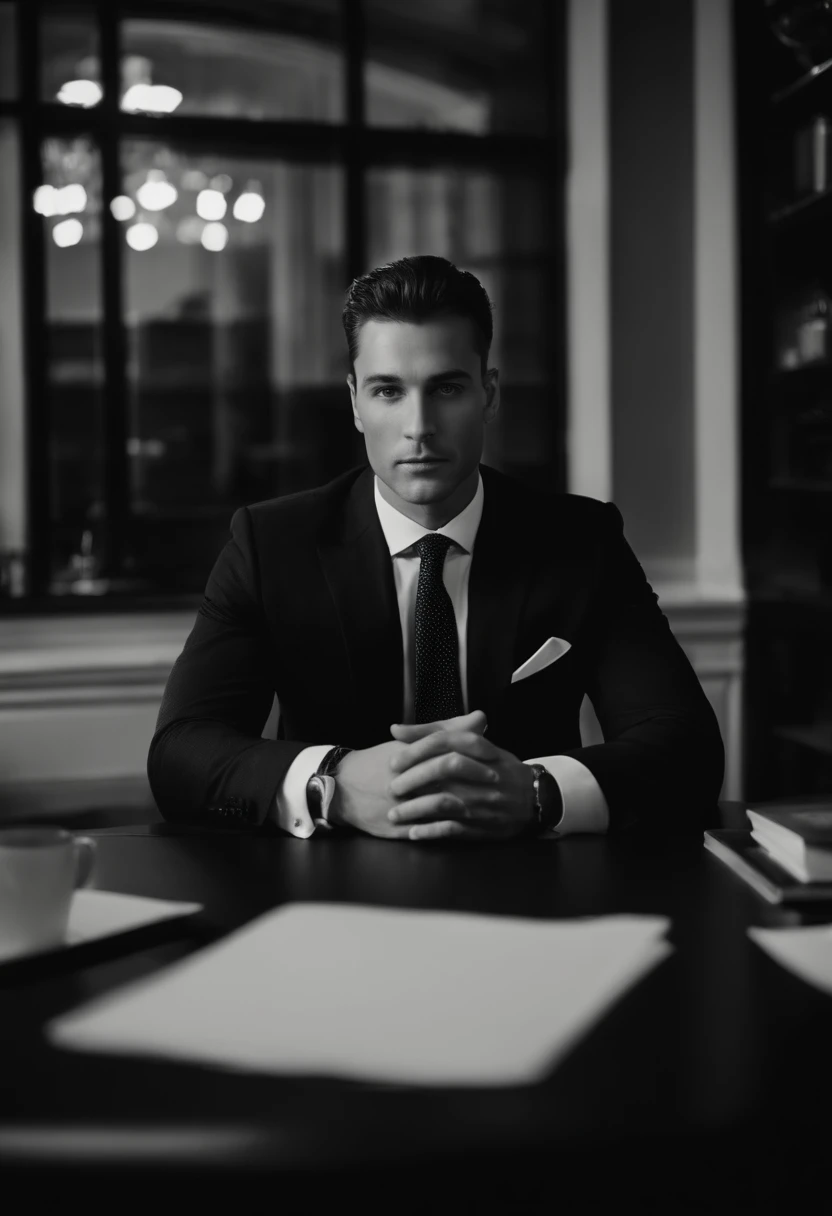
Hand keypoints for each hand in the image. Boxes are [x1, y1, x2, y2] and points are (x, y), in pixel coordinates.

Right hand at [329, 712, 489, 839]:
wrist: (343, 787)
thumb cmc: (380, 761)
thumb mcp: (411, 742)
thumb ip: (447, 729)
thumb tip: (480, 717)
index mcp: (415, 759)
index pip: (451, 756)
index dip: (476, 759)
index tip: (494, 761)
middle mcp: (409, 783)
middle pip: (451, 784)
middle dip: (476, 787)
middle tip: (497, 789)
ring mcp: (403, 807)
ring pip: (441, 812)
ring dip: (465, 813)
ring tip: (484, 811)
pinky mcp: (397, 829)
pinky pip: (426, 833)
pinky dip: (445, 832)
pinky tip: (462, 830)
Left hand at [386, 728, 536, 840]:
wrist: (535, 797)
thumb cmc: (496, 768)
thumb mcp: (475, 745)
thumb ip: (436, 734)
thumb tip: (396, 730)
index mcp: (480, 749)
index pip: (445, 741)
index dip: (416, 749)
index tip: (393, 761)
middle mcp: (482, 773)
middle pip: (444, 768)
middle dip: (412, 778)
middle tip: (391, 788)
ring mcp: (483, 801)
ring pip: (445, 801)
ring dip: (415, 809)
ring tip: (394, 815)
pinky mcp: (483, 826)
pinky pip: (453, 829)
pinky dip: (430, 831)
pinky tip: (412, 832)